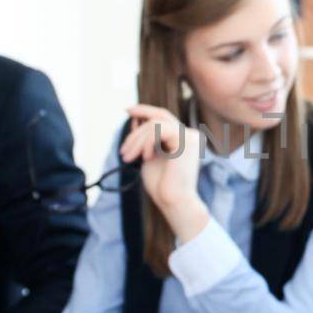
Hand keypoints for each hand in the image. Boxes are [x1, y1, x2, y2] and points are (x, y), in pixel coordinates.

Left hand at [122, 105, 208, 241]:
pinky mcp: (186, 141)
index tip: (128, 110)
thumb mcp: (149, 156)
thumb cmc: (162, 186)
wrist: (173, 202)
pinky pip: (159, 131)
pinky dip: (147, 143)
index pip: (163, 117)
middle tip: (122, 149)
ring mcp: (190, 137)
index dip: (145, 110)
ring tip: (128, 158)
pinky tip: (146, 158)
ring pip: (156, 125)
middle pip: (159, 117)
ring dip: (137, 140)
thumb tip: (136, 119)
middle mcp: (190, 135)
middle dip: (136, 129)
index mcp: (183, 139)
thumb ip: (145, 139)